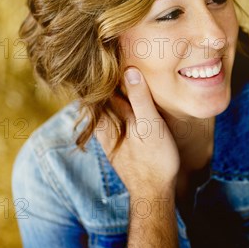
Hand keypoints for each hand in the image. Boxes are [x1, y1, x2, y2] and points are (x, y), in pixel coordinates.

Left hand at [97, 67, 179, 197]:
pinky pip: (116, 118)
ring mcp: (111, 136)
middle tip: (111, 58)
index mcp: (107, 120)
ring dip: (113, 93)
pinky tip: (131, 101)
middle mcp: (105, 127)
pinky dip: (120, 106)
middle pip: (100, 97)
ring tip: (121, 74)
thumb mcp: (150, 125)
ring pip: (107, 108)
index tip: (100, 54)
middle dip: (104, 81)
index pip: (94, 90)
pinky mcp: (120, 143)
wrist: (154, 193)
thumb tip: (129, 70)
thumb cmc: (154, 160)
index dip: (97, 72)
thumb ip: (139, 98)